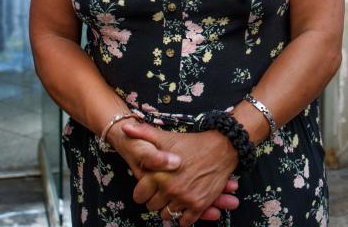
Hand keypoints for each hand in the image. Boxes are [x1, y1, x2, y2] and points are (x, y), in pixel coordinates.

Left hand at [122, 122, 239, 224]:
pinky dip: (184, 217)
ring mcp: (185, 199)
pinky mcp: (199, 205)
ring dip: (169, 209)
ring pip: (167, 215)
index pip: (139, 195)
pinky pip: (185, 222)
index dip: (143, 192)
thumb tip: (125, 129)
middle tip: (162, 193)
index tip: (149, 188)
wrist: (222, 148)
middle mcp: (170, 189)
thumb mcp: (167, 137)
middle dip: (156, 200)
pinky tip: (185, 207)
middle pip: (152, 207)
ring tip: (173, 199)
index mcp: (159, 174)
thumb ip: (144, 134)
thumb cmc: (193, 143)